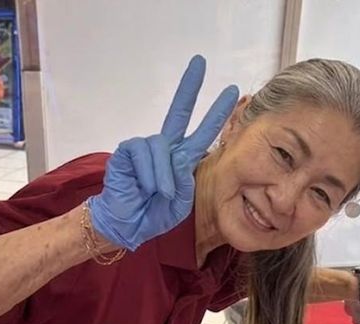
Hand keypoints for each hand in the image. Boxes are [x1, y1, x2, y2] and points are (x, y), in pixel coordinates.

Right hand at [87, 55, 238, 250]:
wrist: (128, 225)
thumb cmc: (154, 214)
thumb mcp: (180, 201)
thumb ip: (185, 180)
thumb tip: (177, 161)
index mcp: (182, 159)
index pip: (202, 132)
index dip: (216, 113)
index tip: (231, 92)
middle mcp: (165, 148)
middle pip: (179, 111)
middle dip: (189, 87)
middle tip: (200, 62)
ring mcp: (146, 147)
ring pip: (161, 146)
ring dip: (163, 175)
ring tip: (160, 193)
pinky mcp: (127, 150)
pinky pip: (142, 152)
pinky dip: (148, 173)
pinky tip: (145, 187)